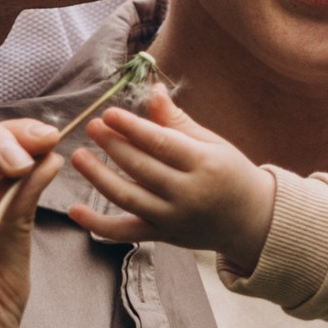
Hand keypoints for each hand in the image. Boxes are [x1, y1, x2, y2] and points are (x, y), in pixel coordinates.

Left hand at [66, 86, 277, 267]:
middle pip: (142, 169)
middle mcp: (188, 194)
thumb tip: (152, 91)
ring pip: (129, 198)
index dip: (132, 128)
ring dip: (99, 177)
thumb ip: (177, 121)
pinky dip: (98, 225)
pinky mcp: (162, 236)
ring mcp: (174, 218)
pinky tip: (75, 211)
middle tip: (92, 126)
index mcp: (205, 164)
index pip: (162, 144)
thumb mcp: (212, 143)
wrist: (251, 221)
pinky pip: (126, 233)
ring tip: (79, 157)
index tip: (109, 114)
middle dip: (113, 146)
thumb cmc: (230, 174)